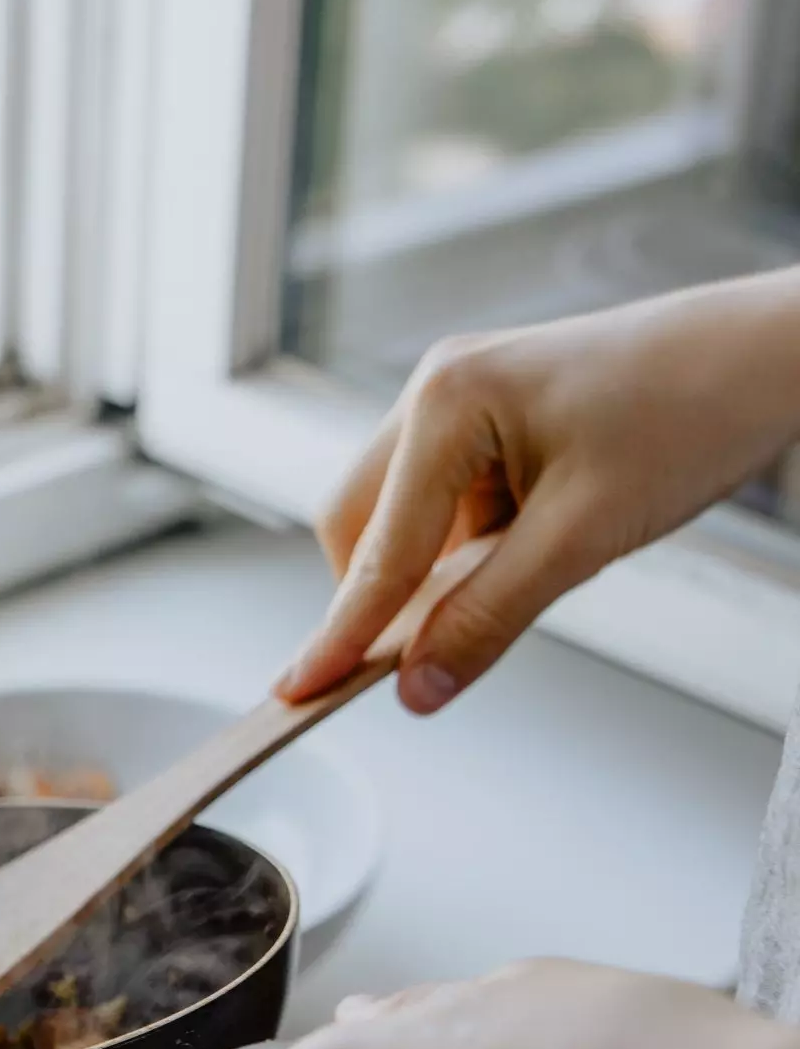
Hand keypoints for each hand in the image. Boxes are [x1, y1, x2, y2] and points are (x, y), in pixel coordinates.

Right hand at [278, 271, 799, 714]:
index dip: (340, 633)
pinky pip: (443, 506)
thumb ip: (489, 616)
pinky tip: (530, 552)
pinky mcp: (490, 421)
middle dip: (379, 596)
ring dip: (431, 573)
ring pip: (398, 519)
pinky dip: (466, 551)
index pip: (374, 550)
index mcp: (446, 400)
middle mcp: (436, 390)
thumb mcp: (584, 537)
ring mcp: (460, 401)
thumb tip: (418, 685)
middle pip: (356, 526)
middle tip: (412, 661)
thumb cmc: (691, 411)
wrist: (769, 356)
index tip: (297, 692)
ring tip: (521, 579)